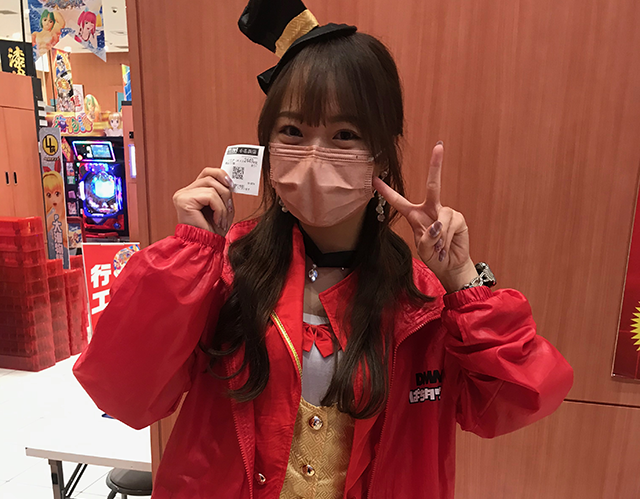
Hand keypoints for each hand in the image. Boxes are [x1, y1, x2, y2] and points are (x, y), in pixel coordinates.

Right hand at [173, 168, 234, 235]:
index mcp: (193, 192)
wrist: (206, 247)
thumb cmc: (213, 231)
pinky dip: (219, 208)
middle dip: (225, 192)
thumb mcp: (223, 207)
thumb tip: (230, 180)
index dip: (221, 174)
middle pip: (210, 177)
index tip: (232, 185)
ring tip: (222, 219)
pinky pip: (210, 196)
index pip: (207, 173)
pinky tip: (217, 220)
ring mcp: (182, 195)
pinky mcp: (184, 200)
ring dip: (223, 204)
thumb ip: (224, 191)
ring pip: (212, 187)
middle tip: (229, 208)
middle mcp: (185, 192)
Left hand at [372, 143, 477, 291]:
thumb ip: (425, 238)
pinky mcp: (458, 218)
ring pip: (440, 221)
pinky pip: (449, 226)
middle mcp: (431, 209)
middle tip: (439, 146)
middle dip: (436, 165)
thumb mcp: (422, 249)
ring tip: (438, 249)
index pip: (398, 201)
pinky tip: (446, 247)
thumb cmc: (433, 256)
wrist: (450, 266)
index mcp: (414, 215)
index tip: (375, 179)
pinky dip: (445, 240)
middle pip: (433, 185)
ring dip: (437, 239)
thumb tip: (438, 225)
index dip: (386, 191)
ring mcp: (446, 212)